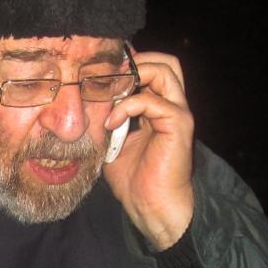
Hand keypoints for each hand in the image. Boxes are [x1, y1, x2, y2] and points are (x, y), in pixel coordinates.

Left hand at [103, 50, 193, 249]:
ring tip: (111, 93)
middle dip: (136, 61)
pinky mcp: (179, 124)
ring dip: (134, 76)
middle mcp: (173, 106)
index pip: (153, 69)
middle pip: (166, 61)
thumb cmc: (134, 180)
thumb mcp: (113, 142)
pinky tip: (112, 122)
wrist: (151, 206)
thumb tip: (88, 102)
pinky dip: (127, 106)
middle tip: (110, 77)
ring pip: (165, 69)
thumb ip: (108, 119)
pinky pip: (152, 100)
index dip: (130, 64)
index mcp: (159, 108)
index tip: (101, 72)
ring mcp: (178, 113)